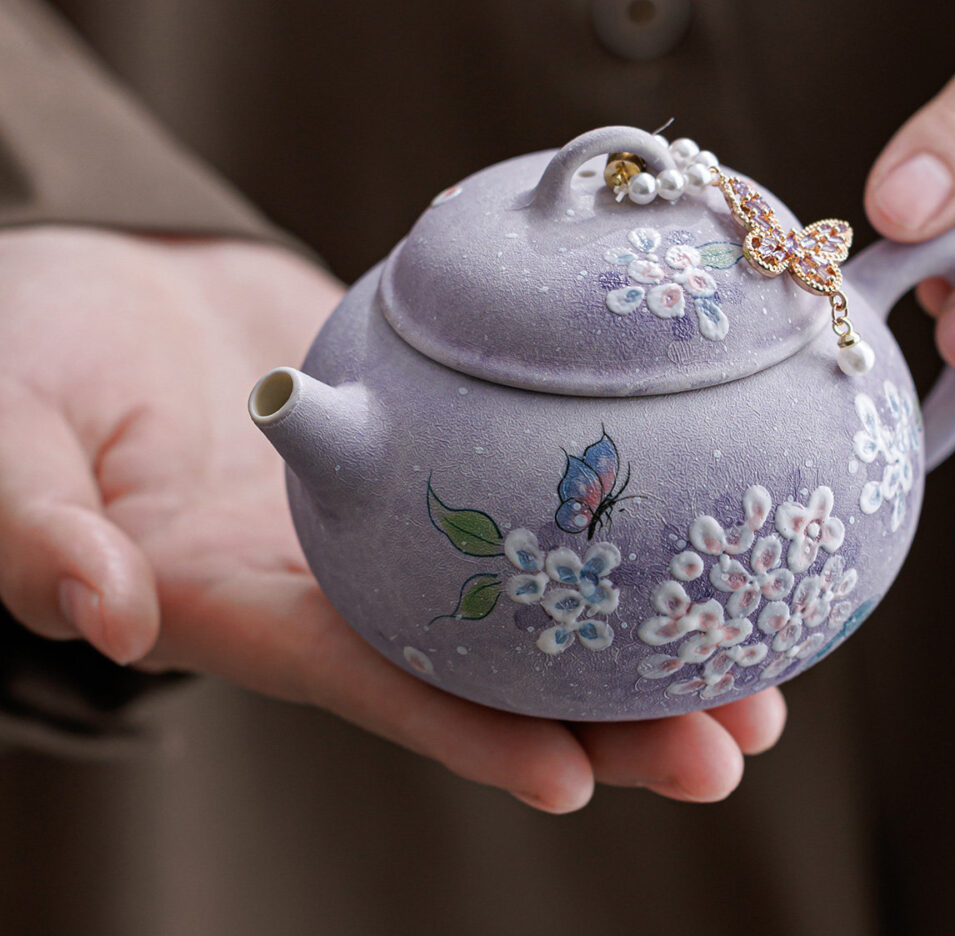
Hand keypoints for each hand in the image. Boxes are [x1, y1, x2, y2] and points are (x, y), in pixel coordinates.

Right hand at [0, 227, 784, 809]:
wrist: (98, 285)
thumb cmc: (25, 355)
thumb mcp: (3, 435)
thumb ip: (36, 523)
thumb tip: (105, 612)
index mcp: (239, 594)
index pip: (364, 678)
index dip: (462, 732)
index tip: (573, 781)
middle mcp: (335, 572)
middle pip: (483, 659)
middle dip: (605, 713)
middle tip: (734, 741)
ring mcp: (394, 510)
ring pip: (531, 588)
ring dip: (642, 631)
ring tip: (767, 671)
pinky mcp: (431, 439)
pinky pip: (528, 479)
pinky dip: (610, 509)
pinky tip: (707, 512)